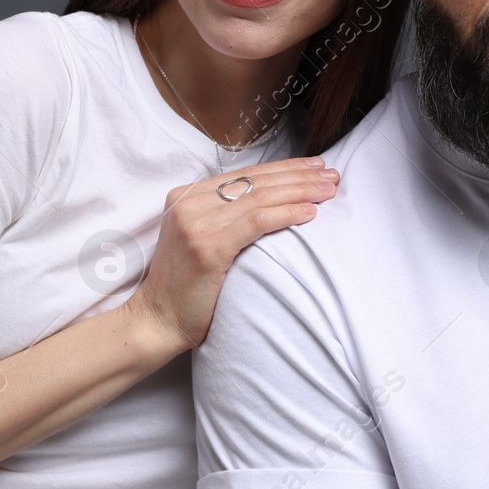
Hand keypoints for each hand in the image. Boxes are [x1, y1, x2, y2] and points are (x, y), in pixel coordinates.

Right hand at [124, 157, 339, 352]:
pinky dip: (286, 215)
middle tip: (331, 174)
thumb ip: (223, 216)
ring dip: (299, 192)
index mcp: (185, 196)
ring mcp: (195, 224)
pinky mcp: (207, 247)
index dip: (283, 169)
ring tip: (328, 191)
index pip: (244, 175)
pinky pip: (256, 222)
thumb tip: (271, 200)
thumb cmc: (186, 286)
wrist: (157, 320)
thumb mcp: (200, 239)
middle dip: (298, 176)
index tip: (314, 167)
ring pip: (259, 198)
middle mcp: (188, 203)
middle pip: (254, 182)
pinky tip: (309, 214)